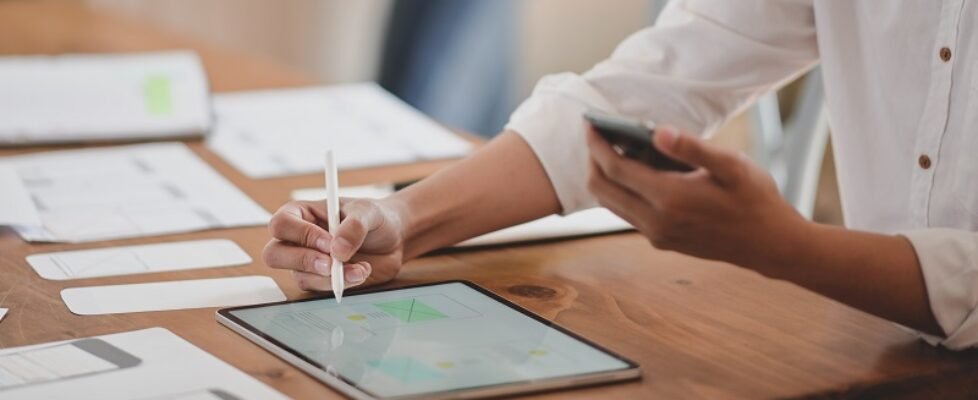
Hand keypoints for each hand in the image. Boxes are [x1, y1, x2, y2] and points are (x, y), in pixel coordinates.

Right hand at [263, 198, 406, 290]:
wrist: (394, 239)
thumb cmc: (374, 217)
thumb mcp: (368, 212)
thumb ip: (354, 226)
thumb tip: (338, 250)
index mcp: (301, 214)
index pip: (282, 224)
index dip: (301, 235)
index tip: (329, 242)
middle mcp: (298, 239)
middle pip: (274, 254)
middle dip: (303, 261)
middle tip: (331, 264)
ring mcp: (307, 262)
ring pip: (300, 276)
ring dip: (331, 276)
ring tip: (360, 267)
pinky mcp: (321, 280)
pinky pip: (321, 288)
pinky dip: (343, 283)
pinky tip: (361, 272)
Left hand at [585, 124, 809, 272]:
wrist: (770, 244)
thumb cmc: (755, 199)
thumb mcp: (731, 166)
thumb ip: (693, 148)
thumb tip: (658, 132)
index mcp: (670, 199)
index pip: (615, 169)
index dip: (597, 145)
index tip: (590, 124)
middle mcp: (656, 221)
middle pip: (602, 189)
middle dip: (593, 160)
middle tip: (596, 135)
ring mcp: (657, 235)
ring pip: (610, 204)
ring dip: (604, 177)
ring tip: (610, 149)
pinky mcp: (661, 241)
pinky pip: (626, 214)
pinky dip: (620, 191)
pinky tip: (632, 172)